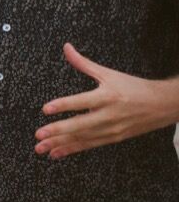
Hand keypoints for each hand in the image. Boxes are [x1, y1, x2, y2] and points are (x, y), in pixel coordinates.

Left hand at [34, 43, 178, 158]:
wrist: (162, 105)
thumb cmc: (133, 87)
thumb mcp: (109, 73)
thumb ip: (84, 63)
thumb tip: (66, 48)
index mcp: (108, 96)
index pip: (82, 101)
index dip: (64, 105)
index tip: (45, 109)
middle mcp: (109, 115)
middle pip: (81, 124)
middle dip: (58, 130)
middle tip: (39, 134)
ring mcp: (111, 129)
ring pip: (83, 138)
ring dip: (61, 144)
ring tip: (41, 148)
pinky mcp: (113, 138)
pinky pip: (89, 145)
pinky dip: (72, 149)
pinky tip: (56, 153)